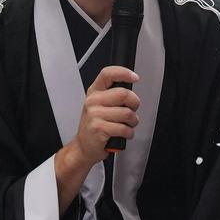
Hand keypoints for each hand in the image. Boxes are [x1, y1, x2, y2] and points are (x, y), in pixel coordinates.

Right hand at [54, 65, 138, 206]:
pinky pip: (124, 128)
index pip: (107, 74)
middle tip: (132, 110)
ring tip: (127, 125)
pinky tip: (123, 134)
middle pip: (123, 94)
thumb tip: (131, 91)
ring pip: (127, 113)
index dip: (123, 73)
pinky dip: (129, 133)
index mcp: (94, 92)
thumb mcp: (99, 106)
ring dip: (133, 122)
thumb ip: (112, 96)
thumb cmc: (95, 126)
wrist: (84, 147)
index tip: (135, 77)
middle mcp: (93, 101)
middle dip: (134, 103)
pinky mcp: (99, 128)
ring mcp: (95, 115)